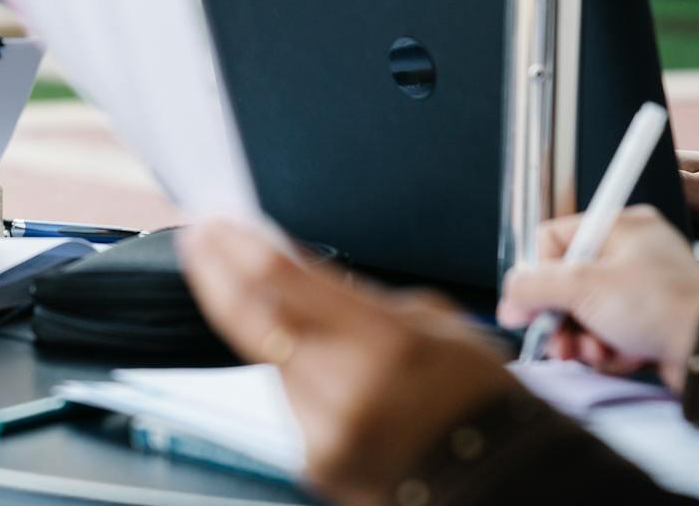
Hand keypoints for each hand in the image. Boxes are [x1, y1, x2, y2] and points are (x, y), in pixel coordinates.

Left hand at [180, 219, 516, 505]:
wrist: (501, 484)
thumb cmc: (481, 403)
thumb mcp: (438, 328)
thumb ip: (365, 300)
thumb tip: (306, 275)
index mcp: (384, 344)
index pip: (281, 281)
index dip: (237, 245)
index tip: (213, 220)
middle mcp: (344, 390)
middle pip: (251, 318)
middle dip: (214, 272)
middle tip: (197, 238)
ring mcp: (323, 432)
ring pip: (268, 359)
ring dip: (257, 323)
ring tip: (263, 297)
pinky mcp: (313, 462)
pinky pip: (287, 399)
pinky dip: (290, 371)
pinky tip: (307, 359)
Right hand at [497, 205, 698, 390]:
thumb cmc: (662, 306)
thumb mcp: (582, 286)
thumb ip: (533, 286)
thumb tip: (509, 300)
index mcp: (619, 228)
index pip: (554, 241)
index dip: (538, 275)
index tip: (530, 307)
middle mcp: (631, 254)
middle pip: (567, 283)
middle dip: (560, 318)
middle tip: (557, 340)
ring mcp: (642, 290)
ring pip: (585, 313)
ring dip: (580, 339)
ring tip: (590, 353)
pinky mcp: (651, 323)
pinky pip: (609, 334)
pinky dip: (606, 351)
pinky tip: (615, 359)